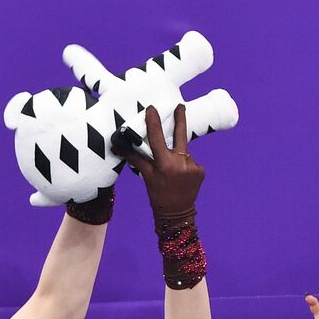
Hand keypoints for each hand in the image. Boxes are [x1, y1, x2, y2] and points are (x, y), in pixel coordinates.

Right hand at [114, 104, 203, 223]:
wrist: (177, 214)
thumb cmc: (158, 195)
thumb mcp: (146, 176)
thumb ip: (136, 158)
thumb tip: (117, 146)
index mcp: (164, 163)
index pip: (156, 137)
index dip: (153, 121)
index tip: (152, 108)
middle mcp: (180, 163)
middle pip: (180, 135)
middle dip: (180, 118)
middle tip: (180, 105)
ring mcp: (193, 166)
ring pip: (183, 152)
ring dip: (178, 155)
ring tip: (173, 171)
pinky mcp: (201, 171)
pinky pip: (190, 161)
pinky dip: (185, 164)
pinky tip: (182, 176)